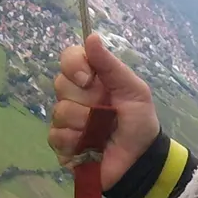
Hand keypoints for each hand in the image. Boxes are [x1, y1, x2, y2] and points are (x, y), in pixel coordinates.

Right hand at [49, 34, 159, 189]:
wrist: (140, 160)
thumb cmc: (139, 122)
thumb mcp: (133, 90)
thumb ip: (111, 65)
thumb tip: (91, 37)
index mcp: (91, 78)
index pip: (68, 58)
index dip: (74, 66)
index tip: (89, 79)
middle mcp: (74, 95)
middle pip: (61, 84)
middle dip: (87, 100)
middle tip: (106, 111)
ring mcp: (65, 120)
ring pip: (60, 112)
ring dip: (85, 124)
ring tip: (101, 132)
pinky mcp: (60, 144)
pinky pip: (56, 136)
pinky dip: (75, 142)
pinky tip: (89, 146)